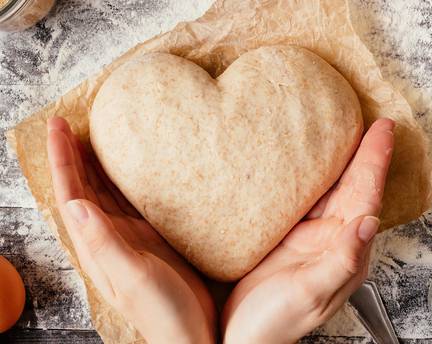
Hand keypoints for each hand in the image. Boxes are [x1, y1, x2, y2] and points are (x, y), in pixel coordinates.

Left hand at [47, 117, 215, 343]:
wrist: (191, 332)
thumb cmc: (163, 311)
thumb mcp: (132, 277)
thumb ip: (104, 243)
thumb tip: (75, 205)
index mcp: (96, 246)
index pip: (71, 195)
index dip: (63, 161)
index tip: (58, 128)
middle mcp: (107, 238)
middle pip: (82, 188)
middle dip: (72, 155)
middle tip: (69, 121)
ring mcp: (128, 237)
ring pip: (104, 191)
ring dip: (94, 163)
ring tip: (92, 134)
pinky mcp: (150, 237)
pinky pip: (129, 200)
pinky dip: (121, 180)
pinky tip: (126, 167)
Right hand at [222, 119, 394, 343]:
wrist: (243, 334)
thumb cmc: (276, 322)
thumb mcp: (310, 294)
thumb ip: (341, 262)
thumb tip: (368, 225)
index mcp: (345, 253)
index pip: (366, 199)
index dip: (375, 164)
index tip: (384, 132)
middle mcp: (333, 240)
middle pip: (354, 188)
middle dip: (366, 155)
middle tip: (376, 124)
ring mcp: (311, 236)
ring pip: (333, 190)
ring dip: (344, 161)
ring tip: (348, 132)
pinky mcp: (288, 234)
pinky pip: (306, 198)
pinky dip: (313, 177)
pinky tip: (310, 162)